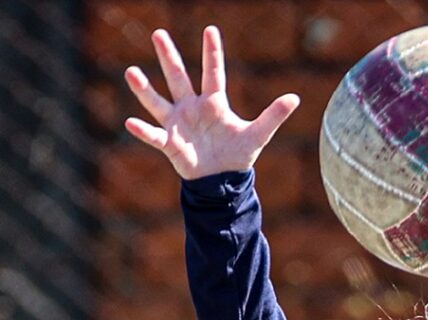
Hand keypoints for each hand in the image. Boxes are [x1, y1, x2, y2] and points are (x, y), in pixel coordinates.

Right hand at [124, 26, 298, 179]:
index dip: (212, 54)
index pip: (213, 73)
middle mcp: (192, 108)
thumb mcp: (258, 135)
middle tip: (159, 33)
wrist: (222, 180)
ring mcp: (179, 124)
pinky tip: (131, 122)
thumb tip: (295, 98)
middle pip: (179, 78)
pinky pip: (154, 136)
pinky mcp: (170, 144)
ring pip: (159, 102)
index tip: (210, 29)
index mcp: (214, 103)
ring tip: (131, 72)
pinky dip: (142, 131)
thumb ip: (274, 116)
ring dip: (145, 89)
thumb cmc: (237, 155)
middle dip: (170, 57)